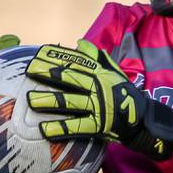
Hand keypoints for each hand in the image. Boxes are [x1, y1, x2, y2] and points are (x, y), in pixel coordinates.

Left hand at [25, 40, 172, 160]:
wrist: (142, 120)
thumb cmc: (124, 94)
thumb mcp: (113, 73)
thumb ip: (96, 58)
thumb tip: (79, 43)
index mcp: (100, 74)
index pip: (76, 62)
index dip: (57, 57)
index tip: (38, 53)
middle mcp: (98, 88)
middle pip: (70, 79)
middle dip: (49, 74)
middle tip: (29, 70)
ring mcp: (98, 106)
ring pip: (71, 102)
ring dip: (50, 101)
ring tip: (31, 100)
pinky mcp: (98, 125)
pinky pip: (76, 126)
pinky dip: (60, 128)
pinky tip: (44, 129)